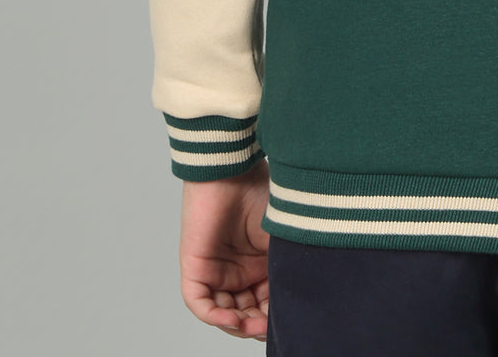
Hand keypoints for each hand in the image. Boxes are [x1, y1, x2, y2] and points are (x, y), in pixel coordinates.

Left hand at [178, 158, 271, 339]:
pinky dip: (216, 316)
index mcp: (259, 266)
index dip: (274, 317)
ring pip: (224, 313)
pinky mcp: (195, 268)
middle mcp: (237, 272)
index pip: (265, 303)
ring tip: (254, 325)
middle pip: (245, 313)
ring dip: (238, 324)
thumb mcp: (282, 240)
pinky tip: (234, 318)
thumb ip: (287, 270)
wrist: (235, 169)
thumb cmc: (263, 194)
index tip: (288, 320)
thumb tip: (302, 302)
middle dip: (257, 325)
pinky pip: (201, 303)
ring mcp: (215, 271)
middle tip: (268, 328)